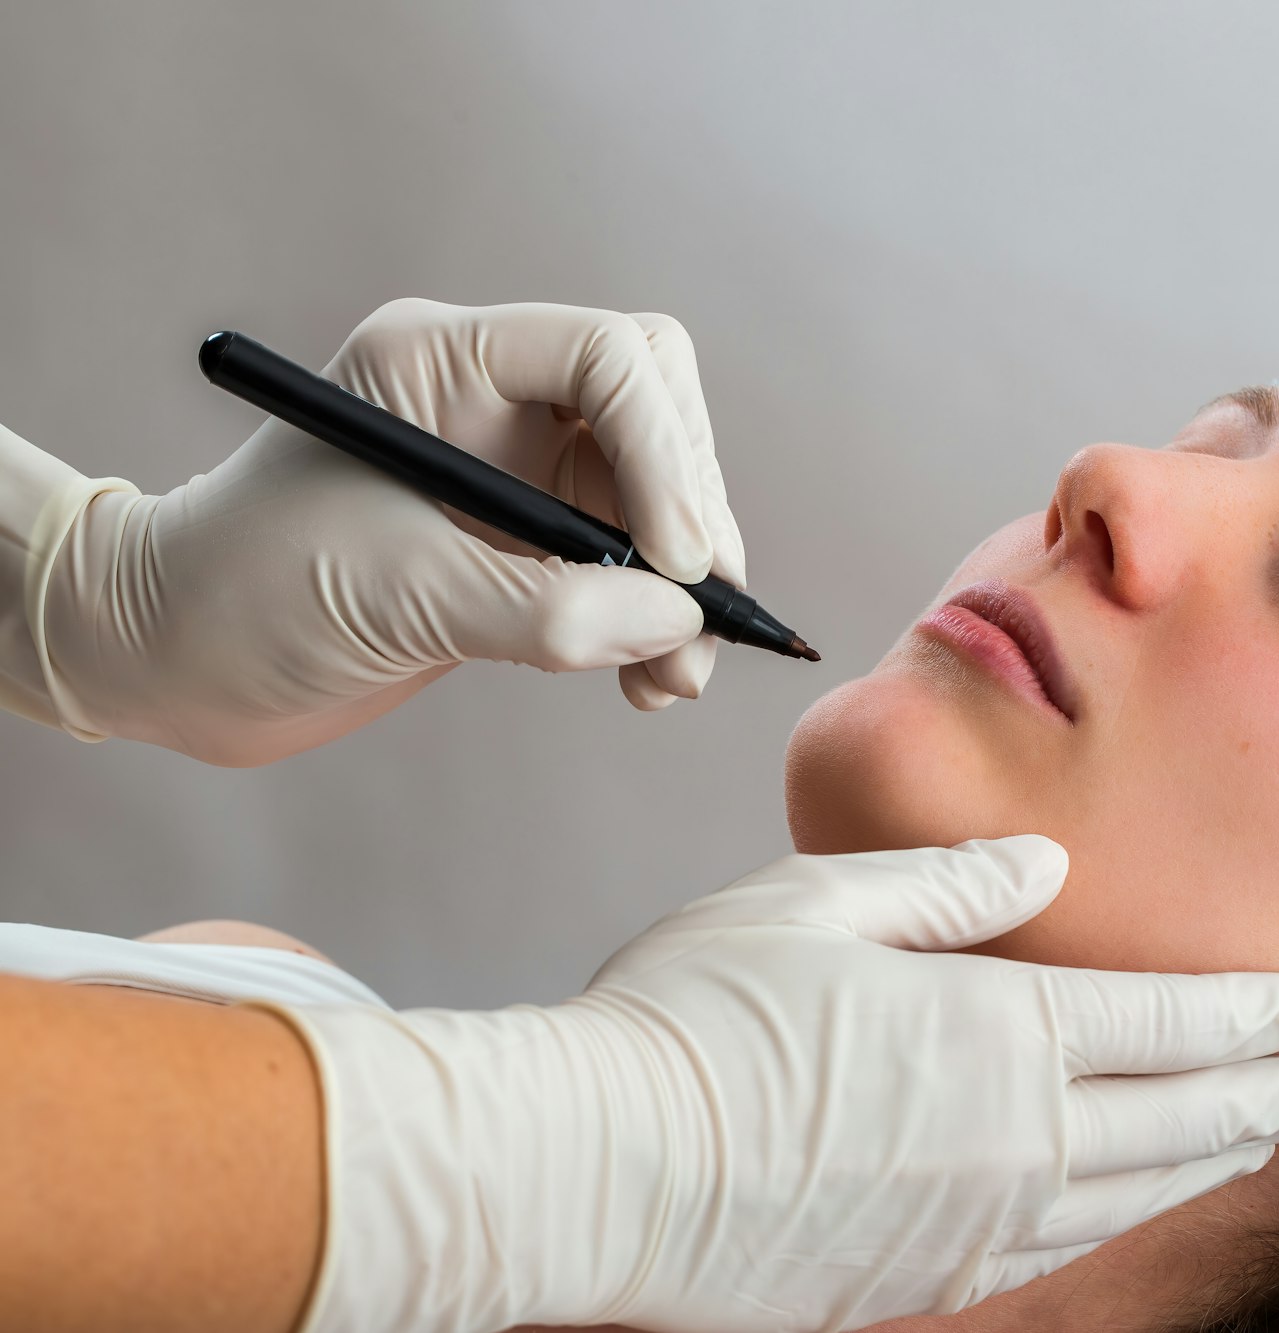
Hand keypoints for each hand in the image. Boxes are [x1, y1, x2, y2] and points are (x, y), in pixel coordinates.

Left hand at [32, 297, 741, 764]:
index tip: (677, 563)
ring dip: (685, 585)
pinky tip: (647, 680)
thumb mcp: (393, 596)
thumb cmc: (241, 596)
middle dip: (692, 512)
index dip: (663, 452)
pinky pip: (630, 566)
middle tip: (701, 614)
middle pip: (656, 414)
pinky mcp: (523, 545)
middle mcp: (493, 399)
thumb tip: (676, 623)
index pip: (606, 358)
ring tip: (676, 677)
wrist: (169, 660)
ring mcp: (515, 472)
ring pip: (656, 497)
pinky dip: (656, 622)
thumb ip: (541, 608)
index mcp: (444, 361)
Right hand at [273, 837, 1278, 1332]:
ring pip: (1134, 1193)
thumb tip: (1041, 867)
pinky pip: (1060, 1245)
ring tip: (1258, 1138)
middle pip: (1179, 1119)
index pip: (1164, 1023)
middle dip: (1268, 1097)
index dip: (1250, 1014)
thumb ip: (947, 887)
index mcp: (994, 1033)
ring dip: (1210, 1160)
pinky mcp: (926, 1273)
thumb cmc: (693, 1020)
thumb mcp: (815, 905)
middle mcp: (1011, 1138)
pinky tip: (1131, 1202)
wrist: (599, 1171)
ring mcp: (974, 1218)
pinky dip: (1122, 1216)